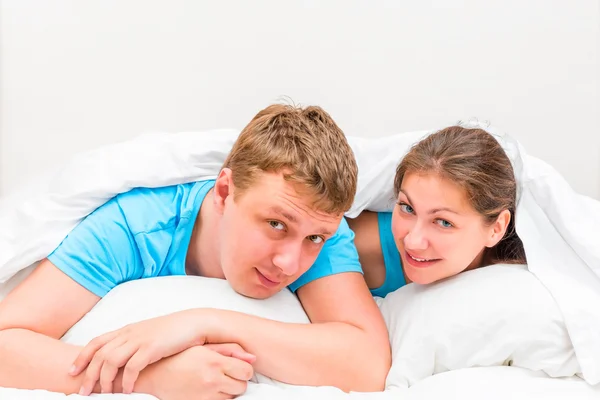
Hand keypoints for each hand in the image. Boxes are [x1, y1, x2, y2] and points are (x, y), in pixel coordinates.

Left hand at [69, 310, 254, 393]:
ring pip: (111, 360)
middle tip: (84, 392)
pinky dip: (127, 381)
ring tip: (105, 395)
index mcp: (127, 329)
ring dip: (105, 380)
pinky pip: (133, 367)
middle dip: (88, 374)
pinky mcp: (152, 347)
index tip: (72, 371)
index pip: (97, 341)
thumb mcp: (148, 333)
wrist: (195, 323)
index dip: (82, 356)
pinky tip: (129, 391)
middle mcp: (130, 333)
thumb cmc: (173, 331)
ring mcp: (140, 339)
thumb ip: (133, 342)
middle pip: (99, 353)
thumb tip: (121, 359)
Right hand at [140, 345, 253, 399]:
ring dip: (227, 391)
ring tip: (213, 381)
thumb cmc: (180, 357)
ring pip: (232, 397)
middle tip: (223, 374)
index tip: (236, 367)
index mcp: (215, 362)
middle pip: (242, 386)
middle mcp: (212, 380)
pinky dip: (217, 399)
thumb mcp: (204, 346)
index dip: (244, 369)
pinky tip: (208, 390)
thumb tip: (253, 358)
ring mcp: (206, 396)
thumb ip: (231, 349)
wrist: (155, 375)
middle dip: (236, 381)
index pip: (246, 371)